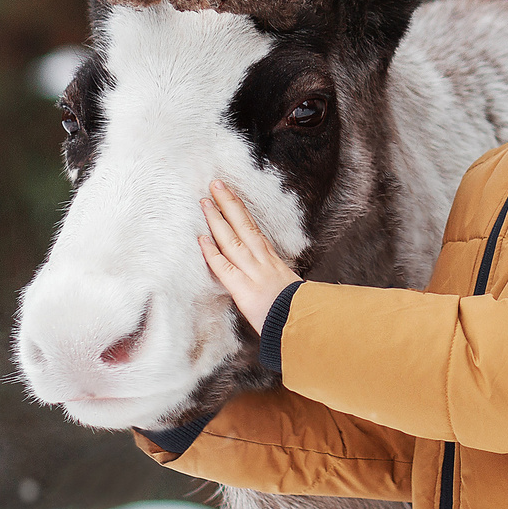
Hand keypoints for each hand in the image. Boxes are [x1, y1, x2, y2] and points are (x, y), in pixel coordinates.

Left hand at [199, 180, 299, 332]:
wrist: (306, 325)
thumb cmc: (300, 311)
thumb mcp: (291, 288)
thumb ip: (278, 279)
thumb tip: (273, 276)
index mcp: (272, 260)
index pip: (254, 230)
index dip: (241, 212)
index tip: (230, 195)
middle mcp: (263, 261)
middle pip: (244, 226)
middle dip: (229, 203)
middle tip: (215, 183)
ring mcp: (254, 274)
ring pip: (233, 240)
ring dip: (217, 219)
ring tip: (205, 201)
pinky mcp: (245, 290)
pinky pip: (225, 268)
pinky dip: (212, 253)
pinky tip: (201, 239)